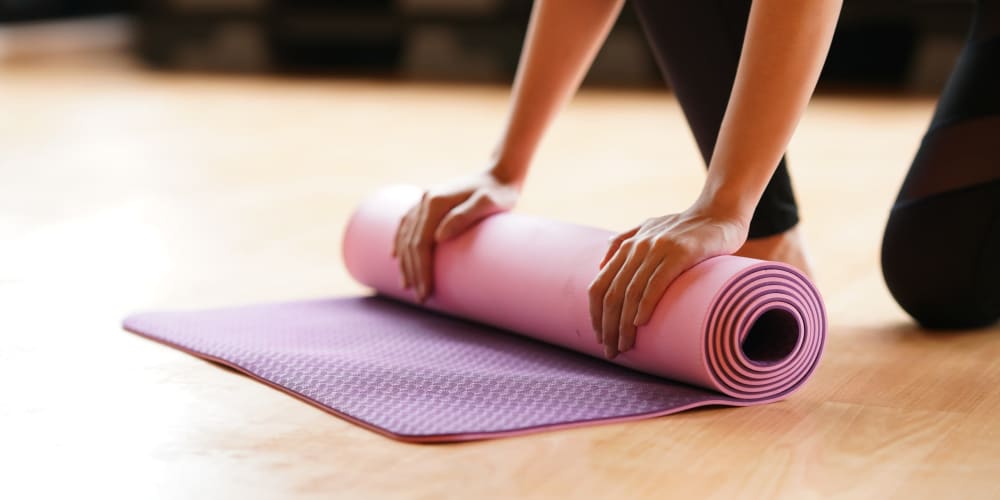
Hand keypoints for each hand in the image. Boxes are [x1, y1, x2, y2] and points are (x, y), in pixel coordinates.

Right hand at [393, 171, 520, 301]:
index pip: (421, 243)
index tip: (427, 292)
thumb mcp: (489, 203)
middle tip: (421, 298)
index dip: (421, 270)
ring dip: (404, 262)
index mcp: (435, 202)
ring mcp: (424, 201)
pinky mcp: (429, 203)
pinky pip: (406, 225)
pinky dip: (399, 241)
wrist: (500, 175)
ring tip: (407, 285)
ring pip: (405, 235)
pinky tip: (395, 255)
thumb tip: (439, 237)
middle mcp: (425, 200)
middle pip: (410, 243)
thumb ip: (465, 215)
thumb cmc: (499, 192)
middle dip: (413, 272)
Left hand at [588, 206, 748, 358]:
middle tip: (611, 351)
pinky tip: (640, 323)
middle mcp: (637, 246)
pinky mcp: (681, 252)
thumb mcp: (650, 228)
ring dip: (623, 324)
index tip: (600, 337)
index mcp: (627, 245)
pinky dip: (645, 304)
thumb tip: (601, 264)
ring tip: (624, 346)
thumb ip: (625, 241)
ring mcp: (657, 247)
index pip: (598, 285)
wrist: (720, 212)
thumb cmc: (686, 228)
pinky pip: (656, 282)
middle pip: (611, 293)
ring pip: (630, 292)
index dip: (595, 315)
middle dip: (607, 326)